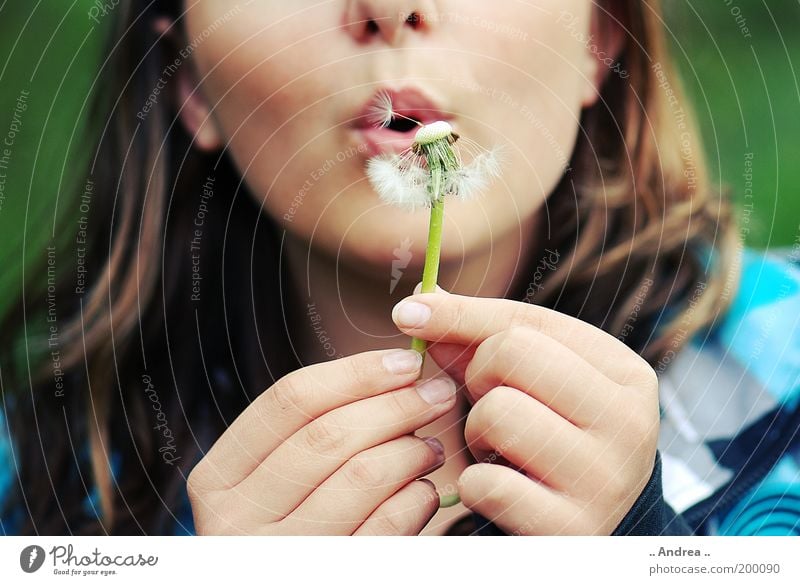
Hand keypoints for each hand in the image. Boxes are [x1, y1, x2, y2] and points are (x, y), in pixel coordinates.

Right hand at [187, 349, 457, 534]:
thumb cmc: (290, 528)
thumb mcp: (273, 481)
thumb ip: (312, 430)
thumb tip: (393, 371)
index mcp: (218, 477)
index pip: (291, 400)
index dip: (356, 374)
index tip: (405, 362)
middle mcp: (237, 518)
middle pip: (329, 434)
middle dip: (395, 405)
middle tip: (437, 394)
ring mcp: (280, 555)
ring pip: (362, 474)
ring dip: (411, 450)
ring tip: (431, 447)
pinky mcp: (329, 579)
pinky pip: (387, 524)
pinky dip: (415, 498)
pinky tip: (423, 491)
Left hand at [391, 286, 659, 534]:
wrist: (586, 527)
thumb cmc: (549, 436)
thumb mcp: (528, 382)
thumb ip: (477, 338)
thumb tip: (416, 303)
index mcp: (625, 373)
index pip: (525, 322)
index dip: (461, 319)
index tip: (410, 314)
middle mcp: (630, 422)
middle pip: (510, 354)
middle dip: (478, 377)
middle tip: (490, 406)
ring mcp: (606, 479)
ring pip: (497, 413)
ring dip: (476, 433)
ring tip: (499, 450)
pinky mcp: (571, 529)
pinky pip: (486, 483)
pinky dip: (475, 485)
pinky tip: (500, 489)